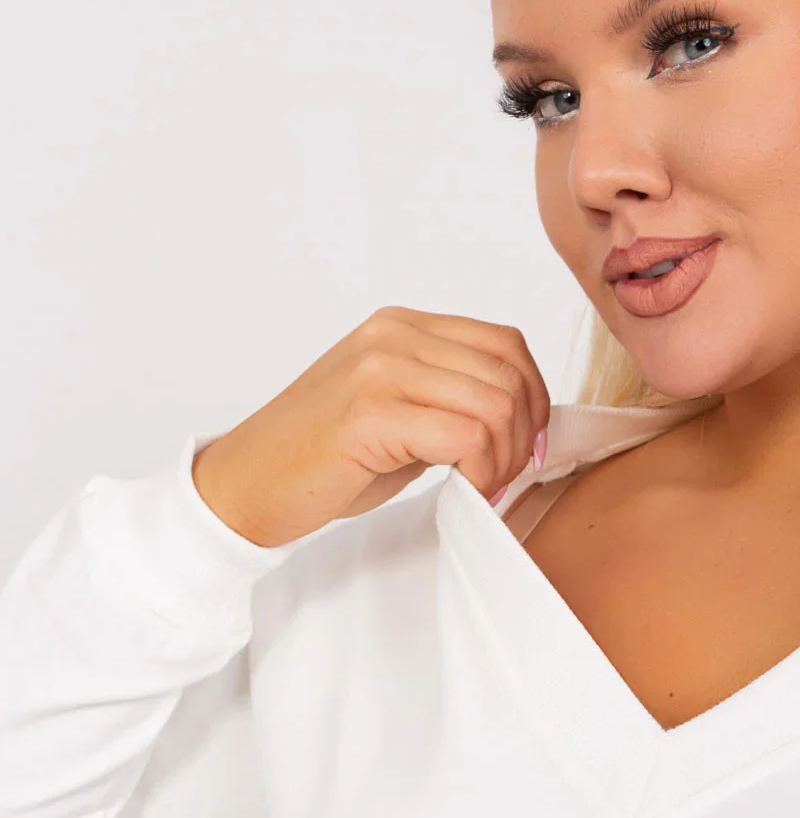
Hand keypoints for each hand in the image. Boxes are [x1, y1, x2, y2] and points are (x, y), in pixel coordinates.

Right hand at [190, 306, 550, 547]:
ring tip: (483, 486)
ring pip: (495, 404)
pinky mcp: (370, 413)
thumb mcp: (398, 411)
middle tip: (503, 478)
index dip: (534, 398)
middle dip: (523, 437)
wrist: (247, 484)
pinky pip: (466, 436)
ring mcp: (380, 370)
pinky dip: (482, 472)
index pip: (506, 344)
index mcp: (402, 327)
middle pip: (508, 374)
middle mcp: (393, 336)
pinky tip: (466, 490)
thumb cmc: (323, 459)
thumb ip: (450, 398)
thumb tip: (522, 418)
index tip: (528, 447)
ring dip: (504, 458)